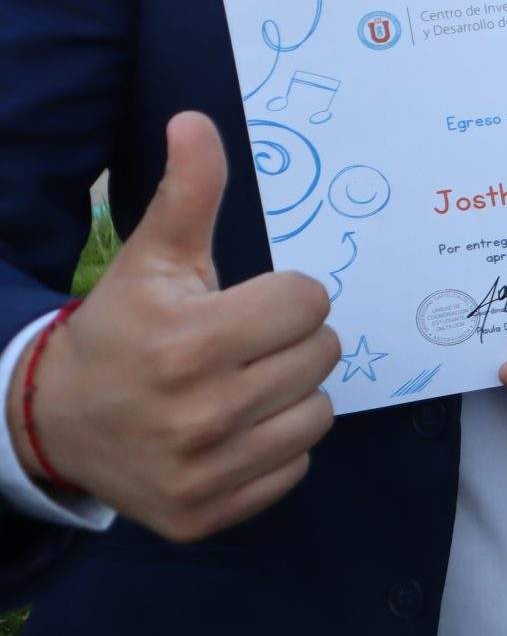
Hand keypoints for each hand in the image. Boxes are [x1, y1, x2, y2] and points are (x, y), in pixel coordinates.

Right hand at [2, 112, 335, 540]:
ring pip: (319, 413)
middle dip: (290, 340)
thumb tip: (195, 120)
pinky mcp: (203, 515)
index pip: (307, 301)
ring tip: (242, 382)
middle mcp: (199, 414)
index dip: (283, 294)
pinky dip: (274, 446)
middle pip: (322, 354)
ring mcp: (202, 472)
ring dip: (291, 392)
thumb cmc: (120, 328)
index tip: (242, 303)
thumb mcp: (151, 257)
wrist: (55, 421)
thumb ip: (188, 192)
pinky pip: (294, 467)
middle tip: (243, 343)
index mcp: (188, 344)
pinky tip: (233, 429)